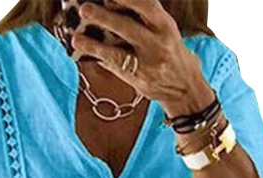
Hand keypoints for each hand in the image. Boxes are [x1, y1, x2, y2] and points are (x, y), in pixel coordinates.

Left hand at [72, 0, 215, 115]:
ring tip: (77, 35)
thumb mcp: (163, 29)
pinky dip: (98, 56)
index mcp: (165, 24)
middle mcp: (157, 42)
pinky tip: (83, 49)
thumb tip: (111, 4)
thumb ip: (143, 18)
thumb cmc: (168, 51)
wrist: (184, 85)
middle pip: (128, 27)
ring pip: (118, 50)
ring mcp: (147, 62)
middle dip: (105, 17)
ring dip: (95, 42)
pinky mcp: (138, 78)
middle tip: (85, 8)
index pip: (146, 5)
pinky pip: (115, 66)